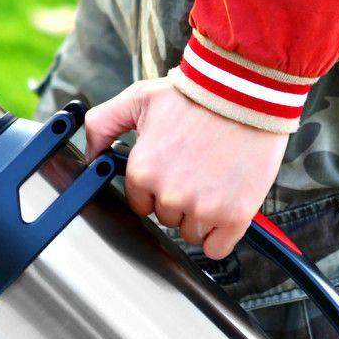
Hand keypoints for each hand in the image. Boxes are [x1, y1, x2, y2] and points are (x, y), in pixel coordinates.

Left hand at [85, 78, 288, 259]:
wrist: (247, 90)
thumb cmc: (196, 94)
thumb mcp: (139, 98)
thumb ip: (103, 124)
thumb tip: (90, 156)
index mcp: (143, 171)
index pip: (141, 204)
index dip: (157, 189)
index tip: (175, 172)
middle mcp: (169, 195)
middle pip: (168, 218)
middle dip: (180, 200)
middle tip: (199, 171)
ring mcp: (202, 208)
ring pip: (191, 233)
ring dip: (201, 217)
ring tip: (216, 182)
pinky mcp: (233, 216)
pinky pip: (216, 248)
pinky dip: (220, 236)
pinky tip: (226, 212)